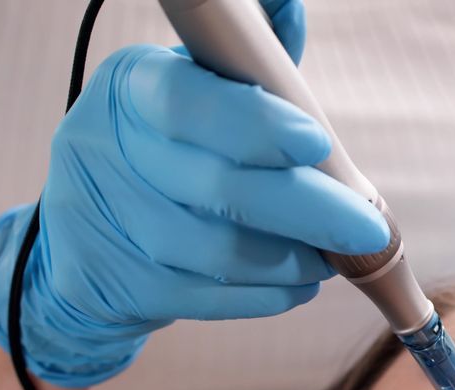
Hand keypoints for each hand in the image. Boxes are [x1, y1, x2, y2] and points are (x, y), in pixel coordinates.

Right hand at [0, 0, 387, 386]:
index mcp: (133, 86)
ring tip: (333, 257)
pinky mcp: (121, 283)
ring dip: (291, 258)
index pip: (188, 101)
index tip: (317, 141)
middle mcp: (108, 147)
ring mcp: (108, 220)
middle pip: (217, 186)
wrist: (86, 242)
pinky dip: (264, 294)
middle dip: (309, 208)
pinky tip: (296, 284)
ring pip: (217, 250)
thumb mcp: (195, 89)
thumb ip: (246, 56)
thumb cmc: (169, 151)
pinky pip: (207, 296)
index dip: (255, 123)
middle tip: (368, 227)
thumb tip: (292, 12)